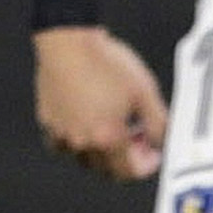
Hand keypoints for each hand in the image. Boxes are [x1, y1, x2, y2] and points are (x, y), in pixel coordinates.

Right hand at [35, 25, 167, 179]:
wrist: (68, 42)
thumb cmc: (106, 64)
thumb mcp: (145, 92)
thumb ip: (158, 123)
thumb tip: (164, 141)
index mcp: (108, 138)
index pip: (129, 171)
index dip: (146, 166)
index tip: (153, 153)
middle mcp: (83, 142)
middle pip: (107, 168)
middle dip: (126, 159)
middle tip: (137, 137)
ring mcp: (62, 134)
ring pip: (84, 157)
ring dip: (102, 151)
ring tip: (113, 126)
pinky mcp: (48, 121)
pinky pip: (62, 143)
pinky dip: (76, 140)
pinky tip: (87, 120)